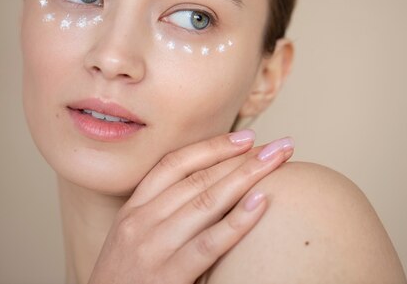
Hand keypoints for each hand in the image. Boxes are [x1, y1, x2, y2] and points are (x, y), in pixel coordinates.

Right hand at [87, 130, 293, 283]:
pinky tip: (262, 202)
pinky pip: (209, 244)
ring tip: (278, 161)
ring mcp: (152, 248)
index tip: (246, 137)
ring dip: (247, 177)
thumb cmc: (127, 282)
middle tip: (278, 145)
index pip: (175, 165)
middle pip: (197, 178)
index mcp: (133, 209)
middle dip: (242, 158)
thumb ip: (164, 214)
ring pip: (206, 201)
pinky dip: (238, 221)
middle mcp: (139, 222)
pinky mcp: (168, 277)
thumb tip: (213, 188)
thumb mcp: (135, 239)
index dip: (213, 147)